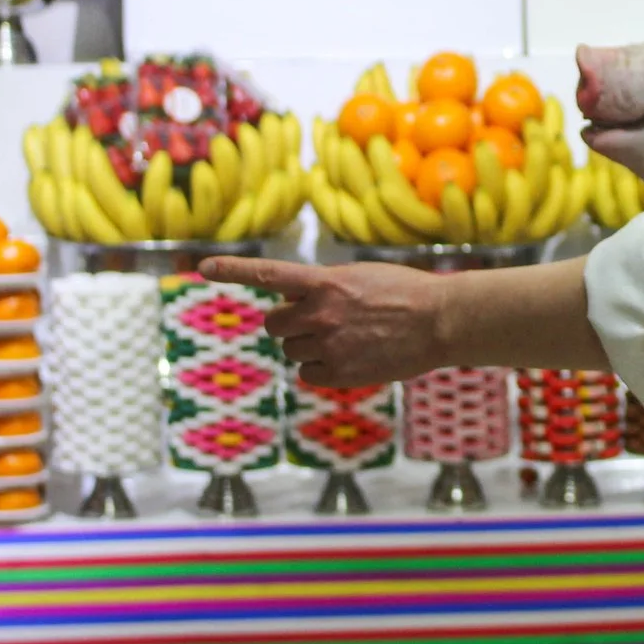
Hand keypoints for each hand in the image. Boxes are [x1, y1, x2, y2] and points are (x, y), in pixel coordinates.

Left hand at [199, 258, 452, 386]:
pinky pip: (307, 374)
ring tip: (346, 339)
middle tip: (320, 322)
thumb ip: (323, 287)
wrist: (441, 321)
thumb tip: (293, 301)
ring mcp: (328, 344)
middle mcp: (320, 313)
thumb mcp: (360, 276)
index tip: (202, 268)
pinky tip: (350, 358)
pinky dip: (321, 370)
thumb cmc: (406, 293)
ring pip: (291, 351)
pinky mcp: (339, 373)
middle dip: (290, 324)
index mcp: (324, 282)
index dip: (232, 271)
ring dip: (308, 346)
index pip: (267, 274)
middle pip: (274, 324)